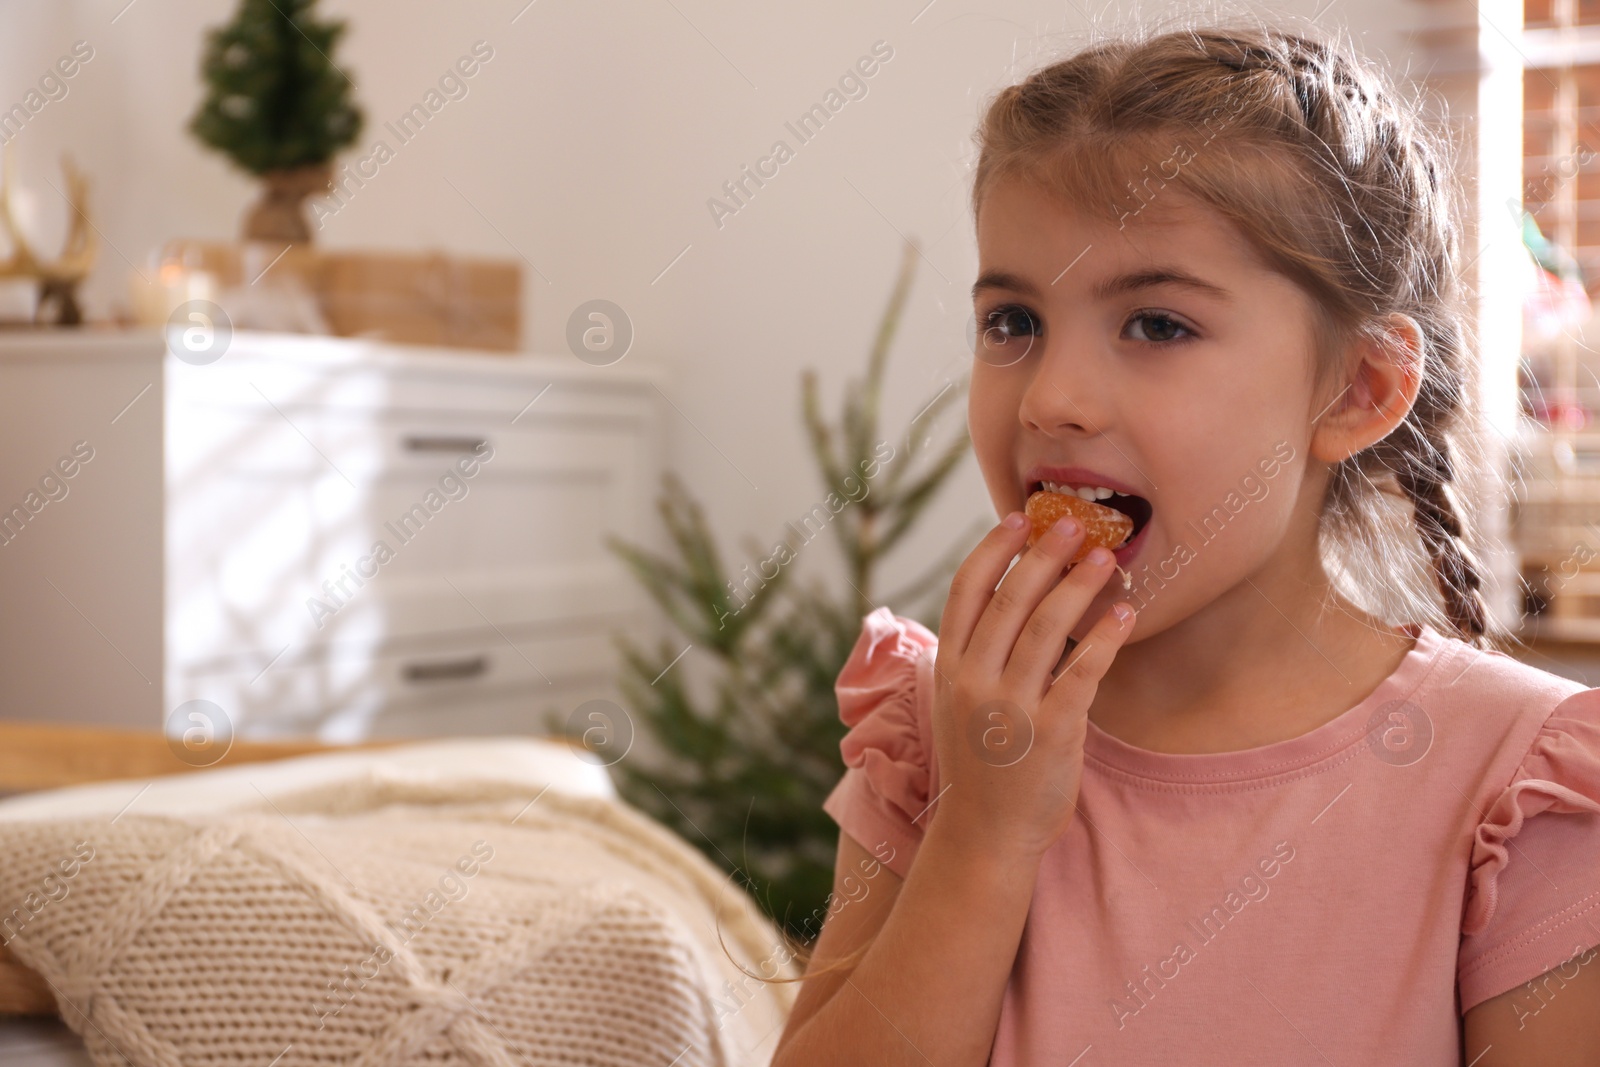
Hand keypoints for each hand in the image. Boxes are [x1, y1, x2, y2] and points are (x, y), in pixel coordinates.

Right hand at [928, 512, 1135, 861]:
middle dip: (1043, 556)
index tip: (1019, 520)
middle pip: (1009, 601)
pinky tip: (1125, 613)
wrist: (985, 835)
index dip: (993, 551)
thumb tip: (1003, 599)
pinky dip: (1105, 638)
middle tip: (1074, 526)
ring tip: (1105, 558)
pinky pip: (1083, 672)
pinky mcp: (1052, 732)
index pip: (965, 592)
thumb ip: (974, 656)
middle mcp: (974, 682)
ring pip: (1047, 628)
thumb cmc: (980, 764)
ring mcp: (1011, 708)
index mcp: (949, 669)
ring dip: (1079, 586)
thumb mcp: (958, 704)